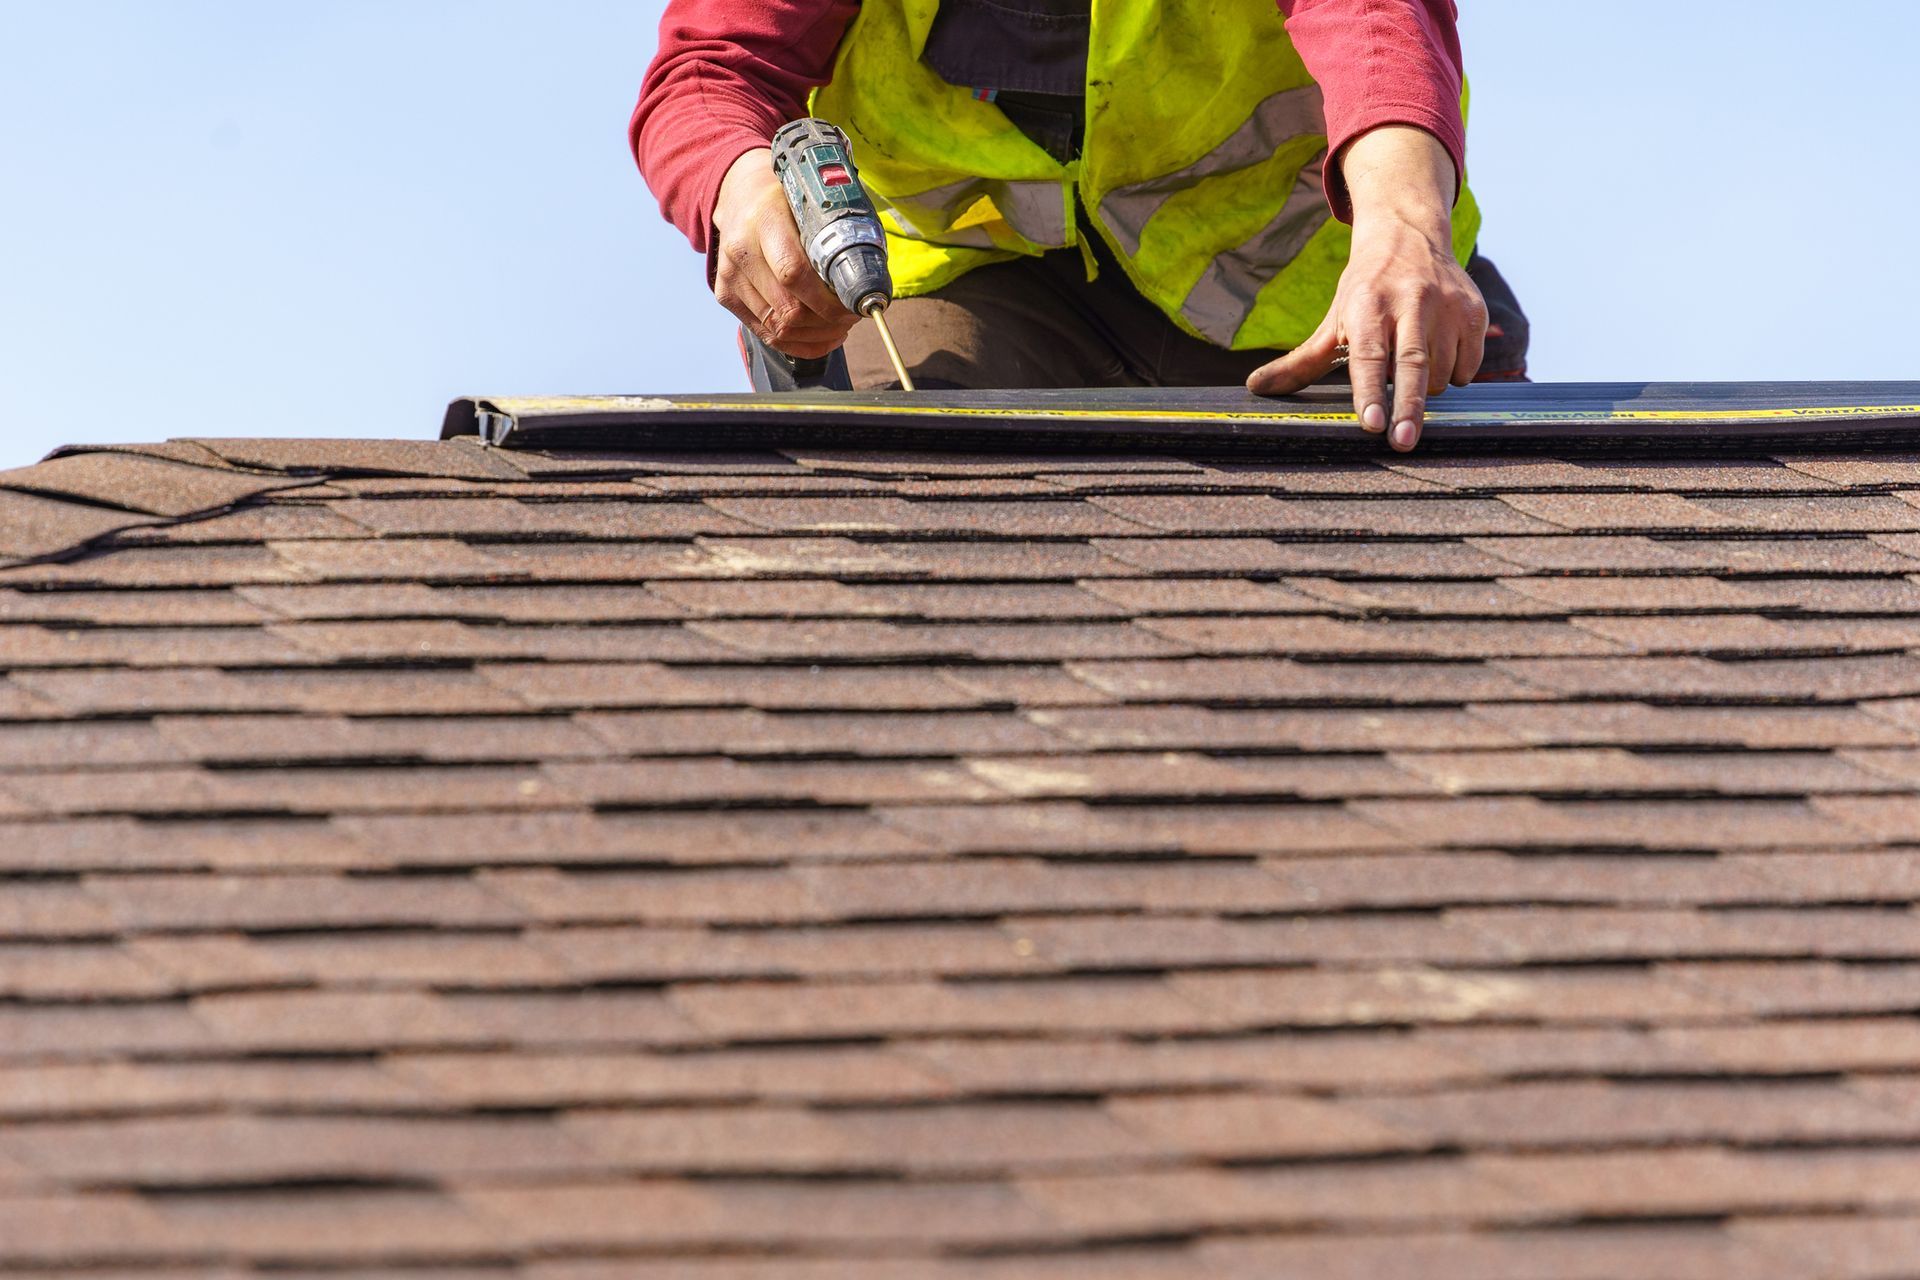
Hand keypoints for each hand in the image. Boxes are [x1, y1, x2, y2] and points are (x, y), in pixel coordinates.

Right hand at [711, 147, 859, 358]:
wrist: (741, 195)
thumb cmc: (786, 201)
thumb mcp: (810, 203)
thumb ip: (833, 234)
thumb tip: (866, 278)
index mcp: (765, 220)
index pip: (794, 273)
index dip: (827, 301)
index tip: (852, 304)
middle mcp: (741, 249)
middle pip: (787, 308)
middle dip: (827, 321)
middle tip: (850, 317)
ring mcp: (729, 275)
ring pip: (778, 328)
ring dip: (817, 335)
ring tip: (839, 326)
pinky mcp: (725, 294)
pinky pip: (766, 335)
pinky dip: (800, 344)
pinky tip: (822, 337)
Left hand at [1246, 125, 1487, 451]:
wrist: (1409, 237)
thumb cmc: (1364, 290)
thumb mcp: (1332, 321)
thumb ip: (1300, 361)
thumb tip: (1256, 388)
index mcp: (1368, 306)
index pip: (1367, 356)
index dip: (1370, 392)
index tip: (1372, 425)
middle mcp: (1410, 302)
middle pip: (1411, 365)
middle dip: (1408, 408)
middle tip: (1403, 443)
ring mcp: (1447, 306)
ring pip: (1440, 372)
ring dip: (1425, 386)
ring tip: (1410, 363)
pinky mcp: (1475, 311)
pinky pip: (1467, 366)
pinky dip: (1454, 375)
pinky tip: (1439, 354)